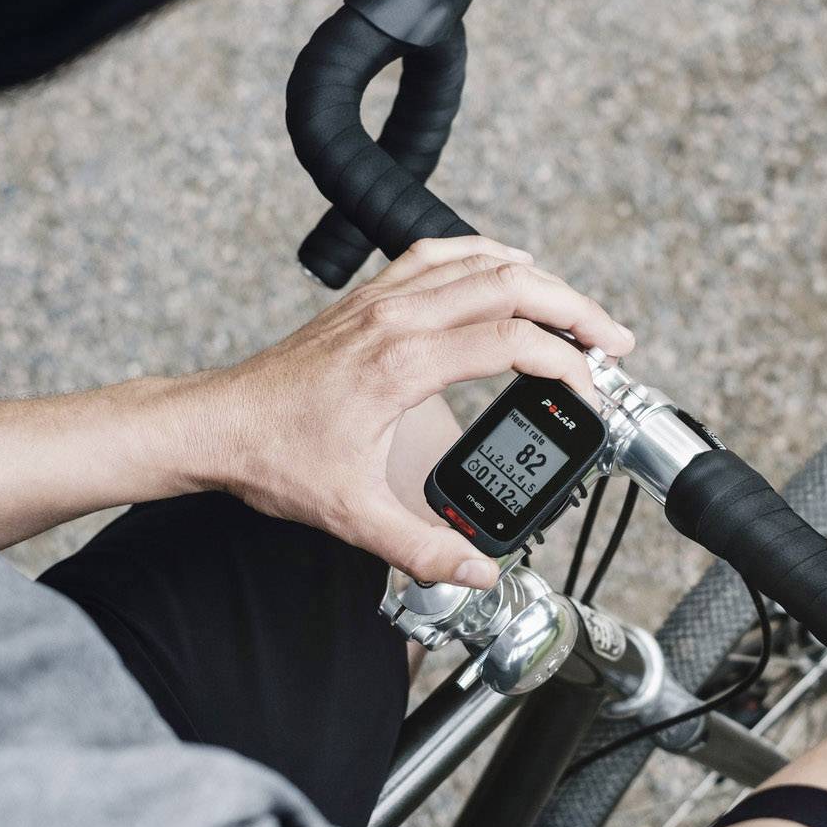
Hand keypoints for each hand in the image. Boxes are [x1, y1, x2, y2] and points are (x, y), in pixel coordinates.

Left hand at [187, 237, 634, 587]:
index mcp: (401, 364)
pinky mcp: (368, 297)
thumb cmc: (274, 459)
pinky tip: (505, 269)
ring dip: (537, 278)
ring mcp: (381, 300)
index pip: (510, 341)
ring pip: (479, 259)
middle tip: (612, 341)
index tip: (588, 393)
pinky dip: (484, 255)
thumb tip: (479, 574)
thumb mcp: (353, 515)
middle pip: (510, 283)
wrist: (215, 425)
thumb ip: (423, 548)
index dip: (564, 364)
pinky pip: (439, 252)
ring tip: (576, 310)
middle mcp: (396, 318)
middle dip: (574, 308)